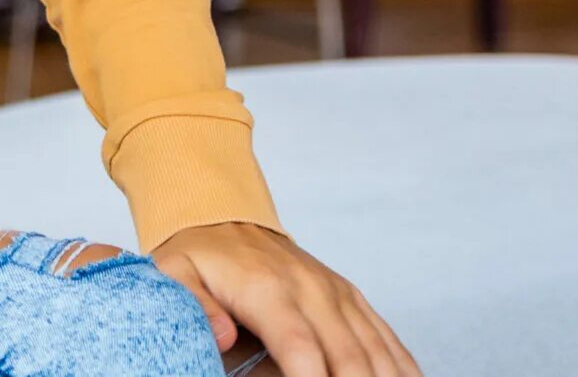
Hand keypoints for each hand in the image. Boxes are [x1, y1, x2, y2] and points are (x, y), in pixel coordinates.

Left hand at [149, 221, 422, 376]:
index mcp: (268, 289)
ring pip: (375, 352)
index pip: (300, 346)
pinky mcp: (353, 300)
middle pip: (348, 357)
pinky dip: (401, 368)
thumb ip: (196, 306)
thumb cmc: (199, 258)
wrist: (225, 217)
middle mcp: (312, 290)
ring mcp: (338, 295)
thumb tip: (221, 337)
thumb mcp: (175, 274)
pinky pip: (387, 340)